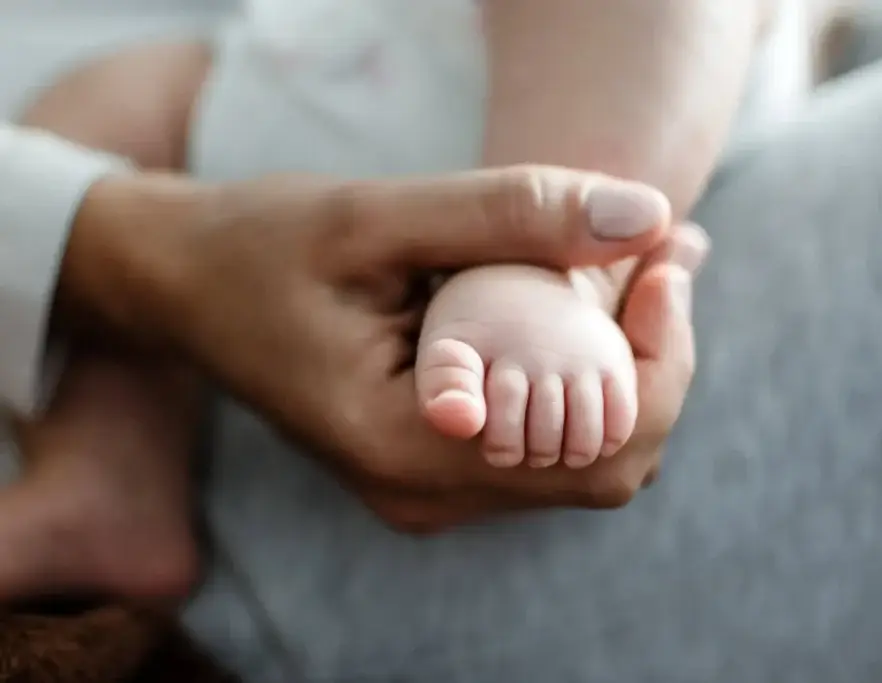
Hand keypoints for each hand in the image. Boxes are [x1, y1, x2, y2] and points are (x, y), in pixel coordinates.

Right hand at [60, 165, 670, 467]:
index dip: (659, 357)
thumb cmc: (262, 245)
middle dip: (660, 361)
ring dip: (629, 368)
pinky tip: (591, 305)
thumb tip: (649, 215)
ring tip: (647, 270)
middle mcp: (422, 489)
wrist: (184, 286)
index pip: (591, 443)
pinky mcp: (432, 464)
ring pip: (584, 459)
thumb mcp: (378, 214)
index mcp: (402, 443)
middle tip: (672, 255)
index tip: (670, 258)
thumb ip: (510, 214)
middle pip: (605, 462)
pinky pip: (545, 444)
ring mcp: (428, 487)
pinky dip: (586, 379)